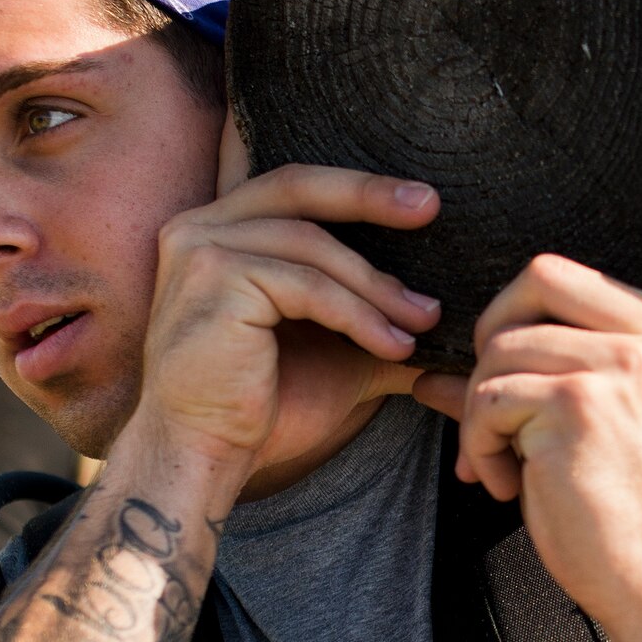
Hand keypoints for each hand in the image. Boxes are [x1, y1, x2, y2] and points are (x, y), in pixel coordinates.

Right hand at [128, 165, 441, 485]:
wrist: (209, 454)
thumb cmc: (264, 405)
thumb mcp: (335, 349)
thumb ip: (376, 319)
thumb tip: (443, 311)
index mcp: (218, 230)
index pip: (294, 189)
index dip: (357, 187)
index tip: (421, 201)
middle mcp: (199, 228)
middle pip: (298, 188)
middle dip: (369, 195)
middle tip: (429, 207)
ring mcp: (200, 250)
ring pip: (312, 247)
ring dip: (377, 286)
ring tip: (422, 320)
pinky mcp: (216, 281)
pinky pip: (307, 287)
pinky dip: (358, 315)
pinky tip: (393, 345)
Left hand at [412, 137, 641, 616]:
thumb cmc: (607, 508)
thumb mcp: (594, 423)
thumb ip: (543, 377)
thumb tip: (425, 371)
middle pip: (537, 277)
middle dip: (490, 337)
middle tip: (489, 406)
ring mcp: (622, 366)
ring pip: (498, 348)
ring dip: (476, 414)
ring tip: (499, 464)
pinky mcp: (580, 402)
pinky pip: (487, 396)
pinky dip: (476, 444)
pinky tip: (501, 483)